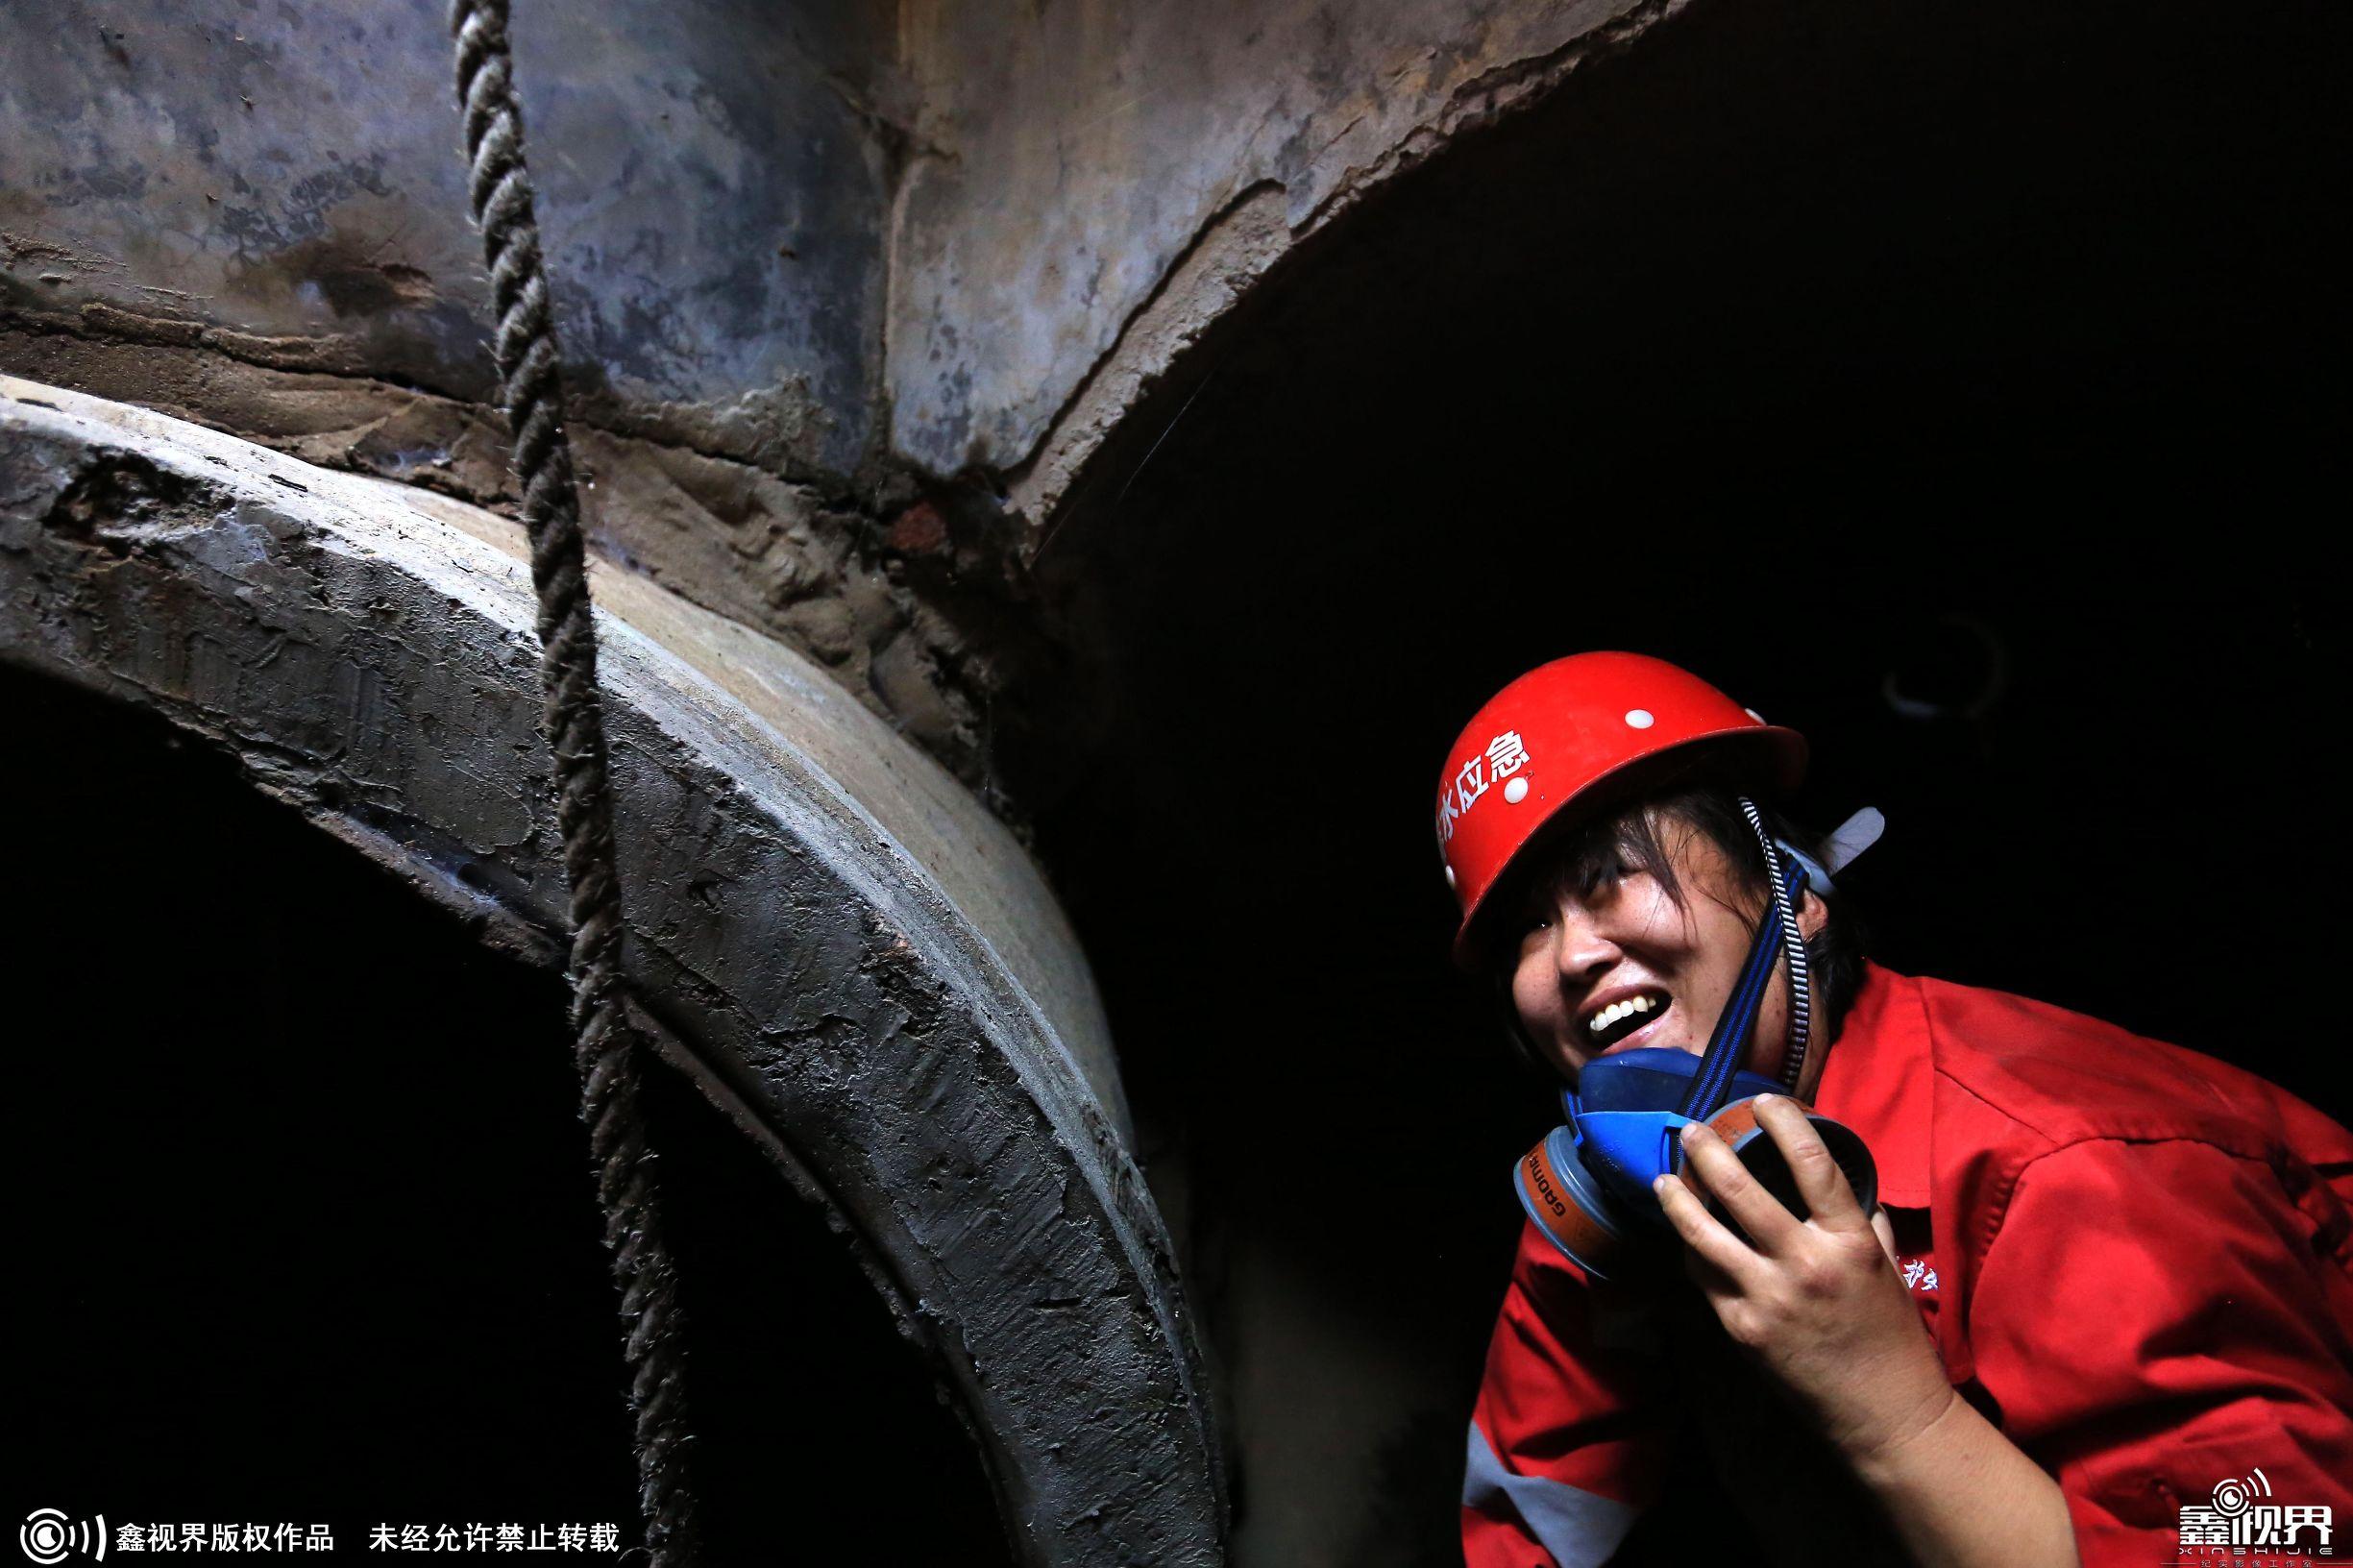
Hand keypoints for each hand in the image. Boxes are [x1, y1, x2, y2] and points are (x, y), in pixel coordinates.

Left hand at [1652, 1095, 1958, 1468]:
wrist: (1887, 1415)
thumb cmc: (1895, 1339)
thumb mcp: (1890, 1269)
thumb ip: (1868, 1222)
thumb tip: (1848, 1184)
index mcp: (1849, 1241)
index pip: (1812, 1163)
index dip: (1784, 1121)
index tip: (1765, 1100)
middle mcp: (1804, 1262)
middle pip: (1739, 1188)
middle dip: (1708, 1150)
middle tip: (1693, 1129)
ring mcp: (1766, 1297)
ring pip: (1702, 1232)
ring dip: (1677, 1198)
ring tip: (1665, 1178)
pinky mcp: (1741, 1328)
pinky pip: (1702, 1276)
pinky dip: (1691, 1249)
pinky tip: (1684, 1234)